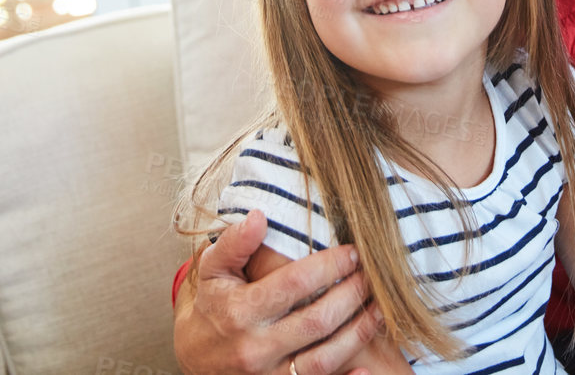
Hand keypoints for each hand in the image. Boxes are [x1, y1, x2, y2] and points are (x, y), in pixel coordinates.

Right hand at [173, 210, 385, 374]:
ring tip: (380, 309)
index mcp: (240, 311)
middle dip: (351, 296)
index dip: (329, 266)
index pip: (295, 284)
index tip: (353, 251)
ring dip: (358, 333)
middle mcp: (255, 347)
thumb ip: (235, 242)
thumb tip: (260, 216)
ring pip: (324, 359)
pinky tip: (367, 366)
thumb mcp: (214, 270)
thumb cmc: (213, 306)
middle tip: (373, 277)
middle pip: (316, 321)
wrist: (194, 358)